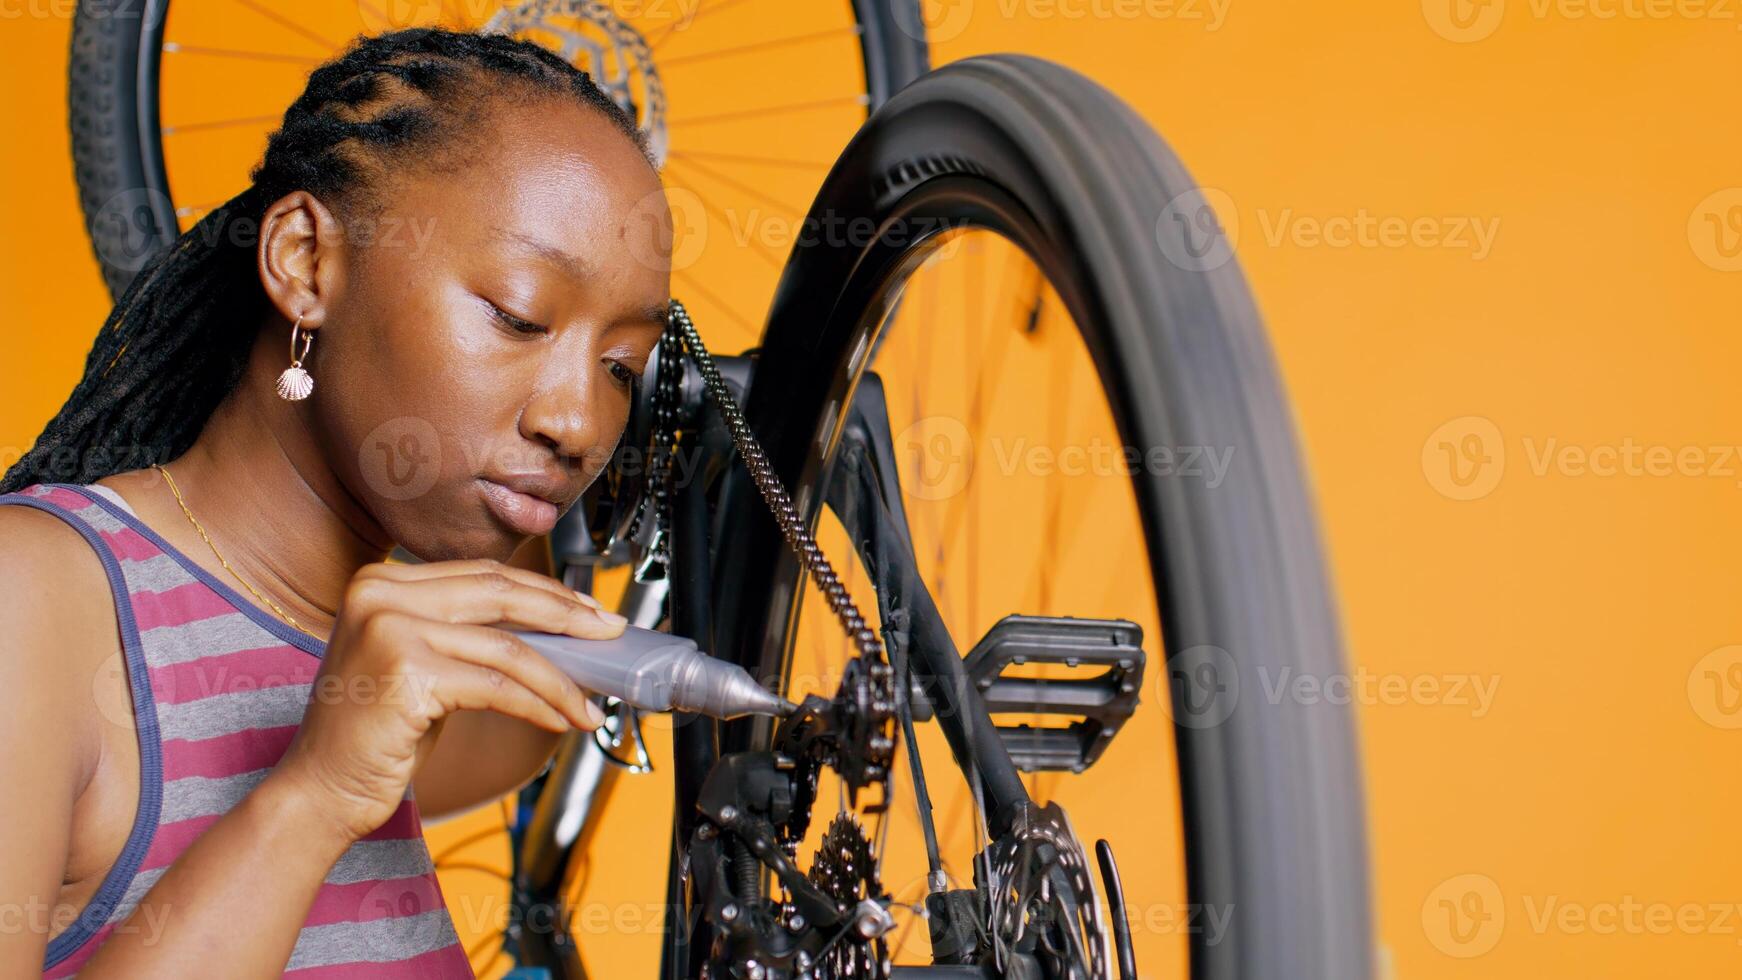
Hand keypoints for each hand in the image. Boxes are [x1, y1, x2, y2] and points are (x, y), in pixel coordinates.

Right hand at [269, 558, 625, 842]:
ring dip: (560, 680)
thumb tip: (554, 628)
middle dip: (568, 617)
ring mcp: (389, 628)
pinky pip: (497, 687)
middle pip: (501, 594)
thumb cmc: (375, 733)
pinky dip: (539, 704)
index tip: (589, 612)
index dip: (545, 592)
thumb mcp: (422, 664)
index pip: (484, 574)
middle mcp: (380, 592)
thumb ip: (469, 634)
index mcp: (382, 579)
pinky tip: (560, 721)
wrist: (319, 790)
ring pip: (507, 647)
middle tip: (609, 635)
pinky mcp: (406, 672)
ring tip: (587, 705)